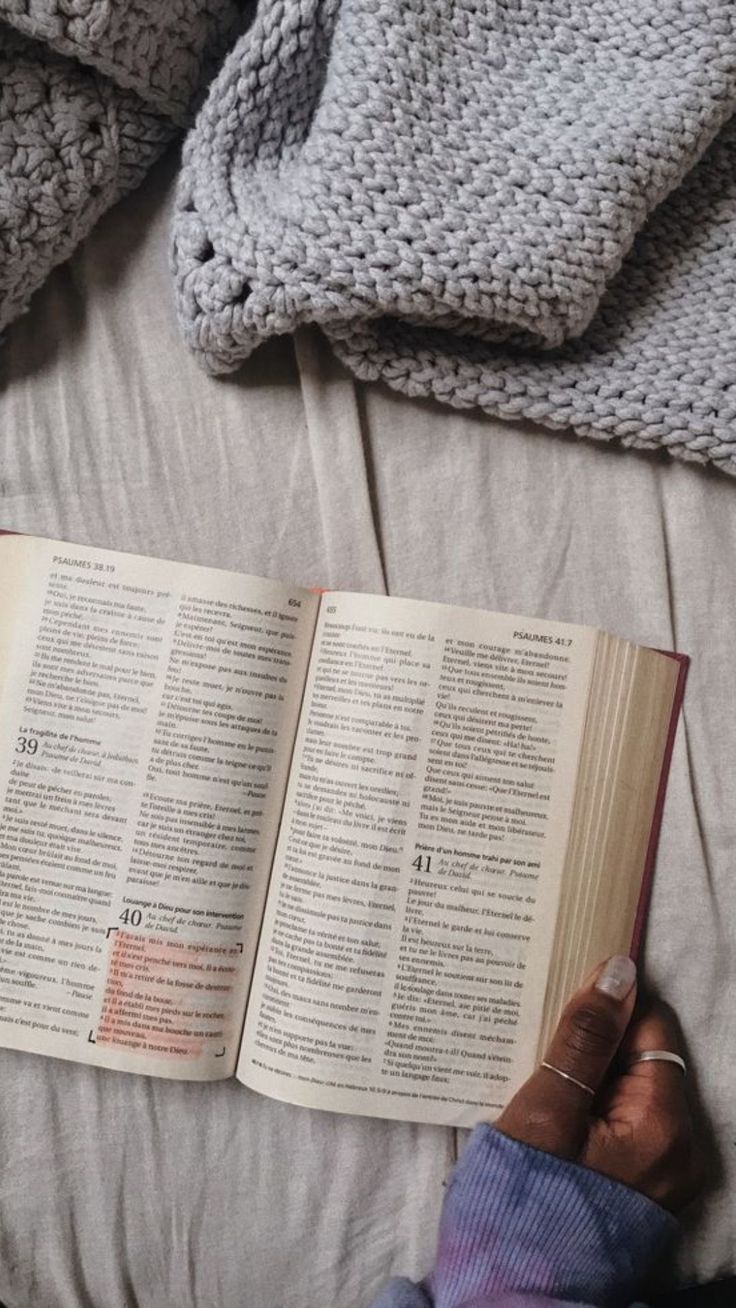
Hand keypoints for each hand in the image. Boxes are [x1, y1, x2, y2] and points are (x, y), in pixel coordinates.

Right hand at [494, 956, 701, 1211]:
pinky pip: (622, 1124)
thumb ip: (583, 1039)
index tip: (562, 990)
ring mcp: (663, 1175)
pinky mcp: (641, 1191)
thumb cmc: (522, 1206)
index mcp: (664, 1124)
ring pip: (629, 1090)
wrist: (513, 1301)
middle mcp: (681, 1149)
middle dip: (594, 1040)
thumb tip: (619, 969)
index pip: (651, 1026)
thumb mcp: (546, 1111)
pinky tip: (549, 1110)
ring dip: (587, 1073)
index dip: (608, 1003)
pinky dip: (589, 1107)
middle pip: (643, 1058)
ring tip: (538, 1072)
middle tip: (539, 1034)